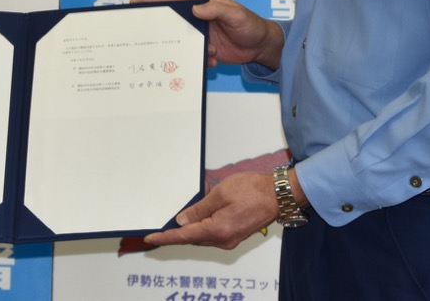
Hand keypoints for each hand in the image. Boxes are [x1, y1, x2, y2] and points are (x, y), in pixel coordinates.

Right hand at [133, 0, 283, 68]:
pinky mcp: (205, 48)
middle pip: (173, 21)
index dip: (154, 1)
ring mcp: (201, 33)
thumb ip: (216, 10)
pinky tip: (215, 59)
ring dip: (190, 49)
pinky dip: (202, 59)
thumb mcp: (236, 15)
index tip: (136, 3)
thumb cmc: (251, 25)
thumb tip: (195, 8)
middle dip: (165, 30)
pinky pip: (194, 55)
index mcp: (202, 3)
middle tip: (152, 37)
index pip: (174, 0)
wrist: (262, 46)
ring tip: (211, 50)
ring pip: (183, 42)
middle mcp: (198, 17)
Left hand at [143, 171, 279, 249]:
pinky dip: (200, 231)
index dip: (166, 237)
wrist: (278, 195)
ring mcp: (230, 240)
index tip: (151, 238)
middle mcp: (224, 240)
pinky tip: (194, 223)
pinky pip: (211, 236)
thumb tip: (182, 221)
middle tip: (157, 232)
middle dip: (175, 235)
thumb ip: (199, 209)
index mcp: (218, 230)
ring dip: (188, 233)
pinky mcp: (234, 236)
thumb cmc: (252, 189)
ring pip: (202, 238)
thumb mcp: (220, 193)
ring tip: (172, 226)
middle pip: (192, 239)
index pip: (184, 236)